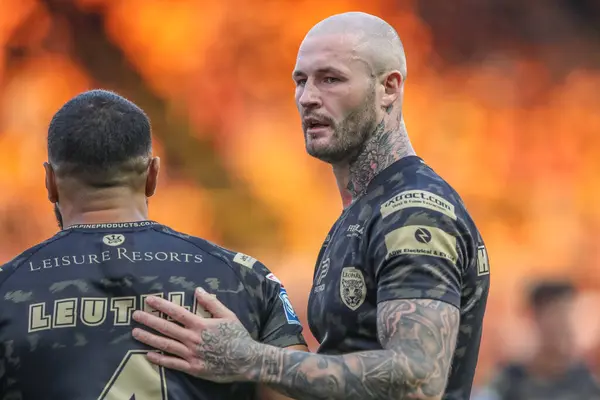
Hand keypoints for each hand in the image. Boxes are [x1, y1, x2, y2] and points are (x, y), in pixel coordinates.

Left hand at [131, 287, 261, 382]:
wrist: (246, 360)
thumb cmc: (238, 336)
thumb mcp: (228, 315)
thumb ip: (212, 303)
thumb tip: (198, 290)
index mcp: (200, 324)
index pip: (177, 312)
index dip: (162, 305)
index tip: (149, 300)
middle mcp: (192, 339)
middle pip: (166, 328)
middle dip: (149, 320)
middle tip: (135, 315)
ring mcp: (191, 355)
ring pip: (166, 345)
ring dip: (149, 338)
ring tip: (135, 333)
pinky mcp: (192, 368)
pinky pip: (173, 364)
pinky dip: (160, 359)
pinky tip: (148, 354)